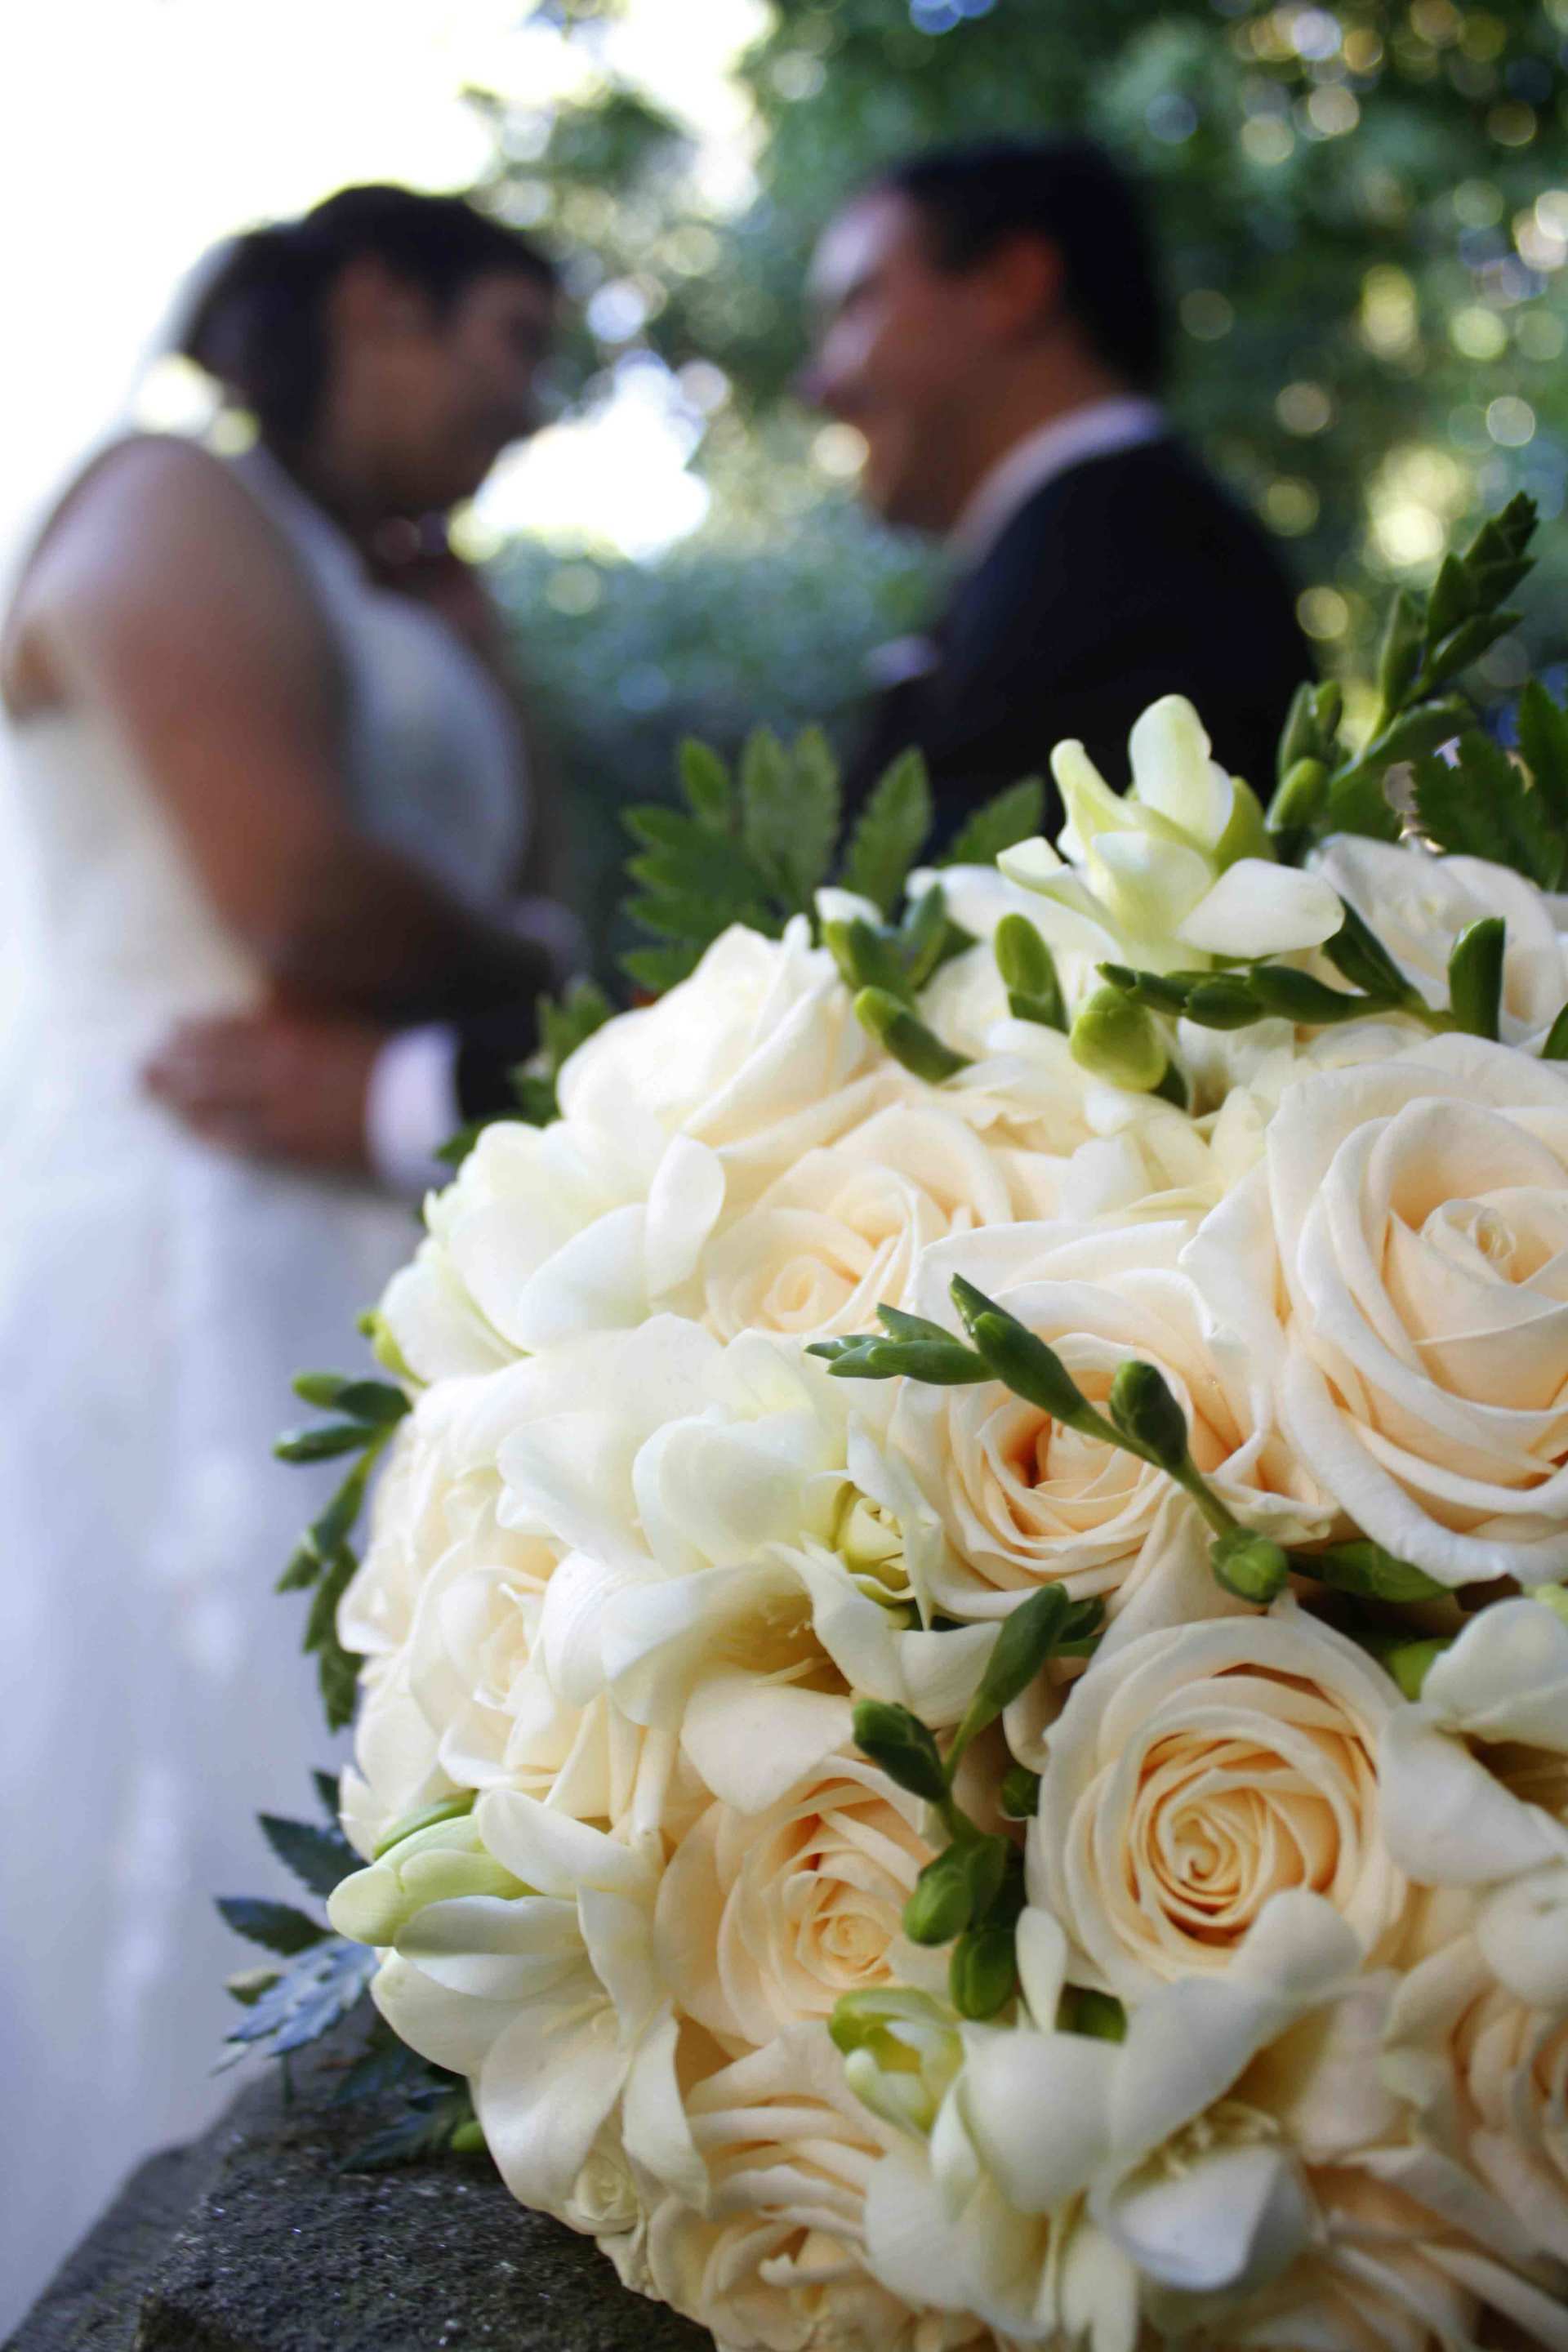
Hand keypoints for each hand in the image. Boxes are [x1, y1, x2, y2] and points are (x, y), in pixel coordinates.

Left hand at [145, 1010, 386, 1176]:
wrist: (424, 1099)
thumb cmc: (392, 1051)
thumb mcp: (341, 1014)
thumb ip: (297, 1007)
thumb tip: (263, 994)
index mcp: (289, 1035)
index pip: (227, 1031)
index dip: (194, 1032)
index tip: (167, 1029)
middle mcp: (275, 1072)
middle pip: (211, 1068)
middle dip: (173, 1067)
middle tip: (141, 1068)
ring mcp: (283, 1110)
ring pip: (219, 1104)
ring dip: (182, 1100)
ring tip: (155, 1097)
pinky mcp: (297, 1145)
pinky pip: (245, 1140)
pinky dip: (216, 1134)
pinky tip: (195, 1133)